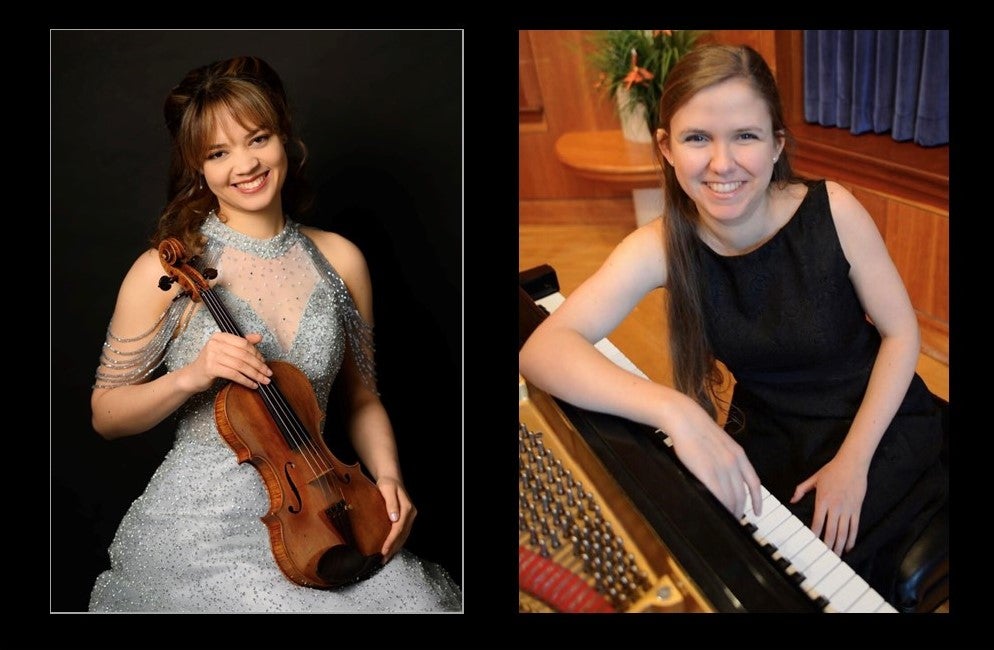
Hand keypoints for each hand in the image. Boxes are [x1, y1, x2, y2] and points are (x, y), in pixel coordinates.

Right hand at [176, 332, 271, 392]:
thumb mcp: (226, 350)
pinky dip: (245, 380)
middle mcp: (215, 343)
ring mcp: (211, 355)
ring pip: (240, 365)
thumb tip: (259, 336)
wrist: (193, 376)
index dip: (257, 353)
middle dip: (258, 365)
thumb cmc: (211, 363)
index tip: (265, 363)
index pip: (244, 343)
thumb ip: (241, 343)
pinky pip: (233, 374)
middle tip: (268, 373)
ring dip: (255, 374)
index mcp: (220, 336)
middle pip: (244, 354)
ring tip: (263, 380)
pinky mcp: (210, 368)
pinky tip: (253, 385)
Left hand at [376, 476, 415, 562]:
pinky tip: (391, 548)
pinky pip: (403, 534)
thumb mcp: (387, 489)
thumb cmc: (388, 483)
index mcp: (407, 508)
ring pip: (404, 536)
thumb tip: (394, 518)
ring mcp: (410, 518)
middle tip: (383, 559)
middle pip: (402, 535)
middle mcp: (411, 514)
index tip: (384, 550)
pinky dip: (397, 542)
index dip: (391, 540)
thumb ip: (391, 503)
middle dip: (393, 548)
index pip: (399, 528)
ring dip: (395, 548)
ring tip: (386, 558)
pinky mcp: (406, 519)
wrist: (392, 479)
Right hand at [665, 394, 762, 518]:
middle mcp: (734, 463)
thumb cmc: (697, 429)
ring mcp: (721, 468)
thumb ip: (725, 457)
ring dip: (730, 511)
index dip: (757, 500)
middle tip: (734, 518)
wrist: (685, 419)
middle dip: (740, 509)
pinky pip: (719, 496)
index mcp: (739, 454)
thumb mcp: (720, 442)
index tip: (757, 512)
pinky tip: (719, 512)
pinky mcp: (708, 473)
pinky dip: (721, 507)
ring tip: (725, 518)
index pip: (754, 483)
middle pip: (741, 494)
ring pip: (731, 498)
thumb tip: (725, 474)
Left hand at [790, 457, 866, 554]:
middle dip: (827, 546)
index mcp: (822, 500)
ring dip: (839, 545)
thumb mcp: (814, 478)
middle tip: (824, 556)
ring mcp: (847, 509)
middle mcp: (835, 506)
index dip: (814, 535)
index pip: (817, 522)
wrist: (852, 463)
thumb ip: (801, 490)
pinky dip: (851, 538)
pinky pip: (854, 527)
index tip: (811, 544)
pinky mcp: (856, 508)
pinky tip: (848, 546)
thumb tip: (792, 500)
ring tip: (836, 556)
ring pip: (843, 532)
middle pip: (831, 531)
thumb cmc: (832, 470)